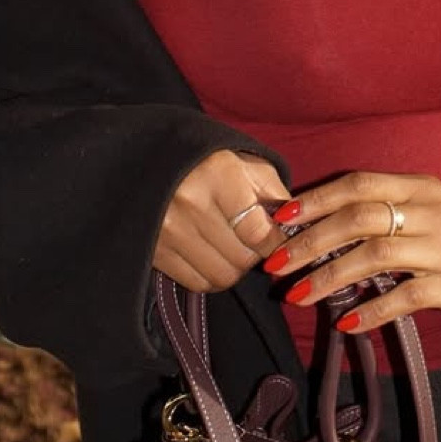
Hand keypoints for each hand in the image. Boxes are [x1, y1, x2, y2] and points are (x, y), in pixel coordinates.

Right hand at [153, 150, 291, 292]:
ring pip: (223, 275)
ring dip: (235, 268)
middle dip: (256, 254)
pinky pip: (198, 283)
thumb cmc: (207, 160)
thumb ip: (274, 194)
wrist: (147, 158)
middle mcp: (190, 203)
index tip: (279, 242)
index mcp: (218, 174)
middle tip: (253, 240)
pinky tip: (212, 254)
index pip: (258, 232)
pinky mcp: (154, 250)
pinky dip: (212, 275)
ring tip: (231, 245)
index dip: (276, 243)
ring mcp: (168, 230)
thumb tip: (293, 229)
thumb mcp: (246, 163)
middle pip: (243, 258)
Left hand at [260, 171, 440, 333]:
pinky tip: (346, 322)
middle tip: (275, 265)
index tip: (282, 219)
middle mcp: (427, 212)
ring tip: (297, 296)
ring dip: (330, 276)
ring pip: (376, 255)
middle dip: (311, 243)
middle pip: (358, 219)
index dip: (317, 200)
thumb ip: (386, 206)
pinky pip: (407, 297)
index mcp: (416, 187)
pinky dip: (373, 309)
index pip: (358, 185)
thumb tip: (324, 221)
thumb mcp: (430, 202)